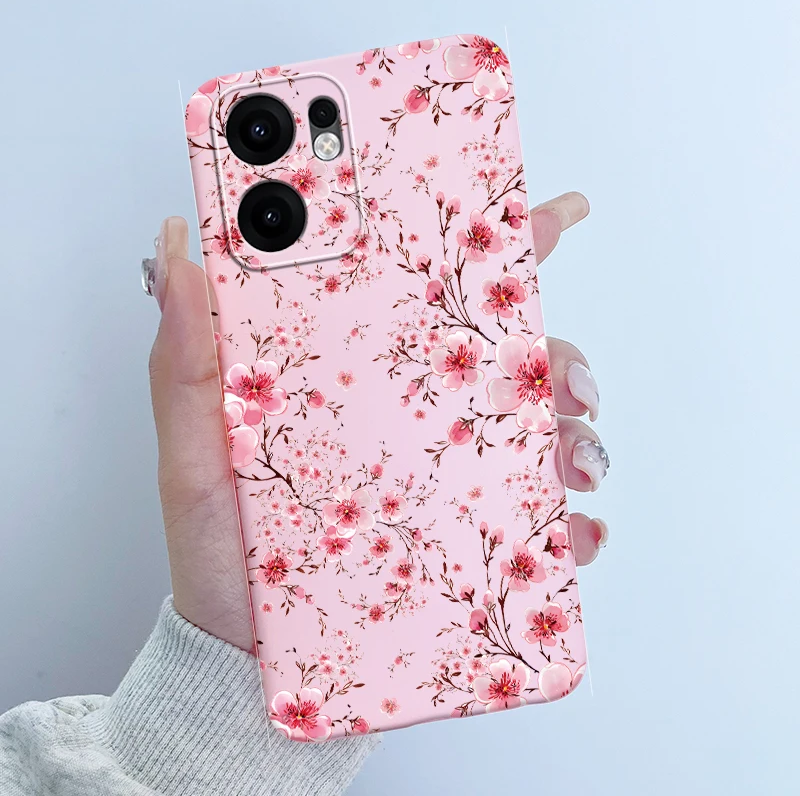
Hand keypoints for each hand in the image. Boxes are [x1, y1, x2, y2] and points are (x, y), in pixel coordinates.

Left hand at [146, 191, 607, 651]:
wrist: (245, 657)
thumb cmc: (221, 553)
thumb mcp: (195, 458)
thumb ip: (188, 367)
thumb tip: (178, 250)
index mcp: (356, 377)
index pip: (424, 293)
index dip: (488, 244)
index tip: (551, 212)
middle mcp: (411, 418)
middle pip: (504, 360)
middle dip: (556, 354)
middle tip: (564, 377)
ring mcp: (445, 479)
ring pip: (537, 433)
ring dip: (574, 433)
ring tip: (573, 458)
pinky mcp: (466, 541)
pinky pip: (538, 523)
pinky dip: (572, 522)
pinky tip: (574, 530)